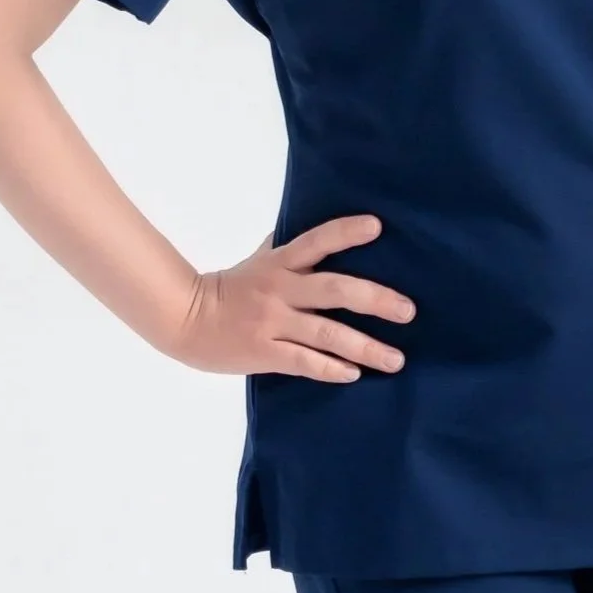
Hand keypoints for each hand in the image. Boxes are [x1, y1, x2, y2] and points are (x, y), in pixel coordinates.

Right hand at [167, 215, 414, 381]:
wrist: (183, 319)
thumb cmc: (230, 286)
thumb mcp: (260, 259)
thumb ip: (289, 245)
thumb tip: (313, 219)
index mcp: (280, 263)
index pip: (317, 241)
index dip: (345, 232)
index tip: (377, 226)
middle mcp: (280, 290)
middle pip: (334, 290)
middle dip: (375, 300)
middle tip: (409, 311)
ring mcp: (272, 323)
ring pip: (327, 334)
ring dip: (365, 347)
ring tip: (396, 360)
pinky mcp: (264, 353)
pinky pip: (304, 362)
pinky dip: (332, 369)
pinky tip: (355, 373)